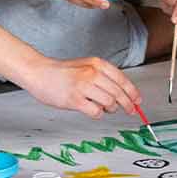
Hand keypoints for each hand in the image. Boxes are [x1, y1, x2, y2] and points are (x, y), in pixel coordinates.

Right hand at [24, 55, 140, 119]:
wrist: (38, 72)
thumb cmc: (61, 72)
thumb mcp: (85, 66)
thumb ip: (102, 76)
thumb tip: (122, 93)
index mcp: (96, 64)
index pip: (122, 79)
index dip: (132, 92)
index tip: (137, 100)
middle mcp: (92, 73)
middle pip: (118, 93)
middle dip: (127, 104)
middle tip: (130, 110)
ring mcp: (83, 87)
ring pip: (109, 103)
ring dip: (111, 109)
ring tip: (104, 108)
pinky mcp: (74, 100)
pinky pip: (96, 112)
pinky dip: (98, 114)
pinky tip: (93, 110)